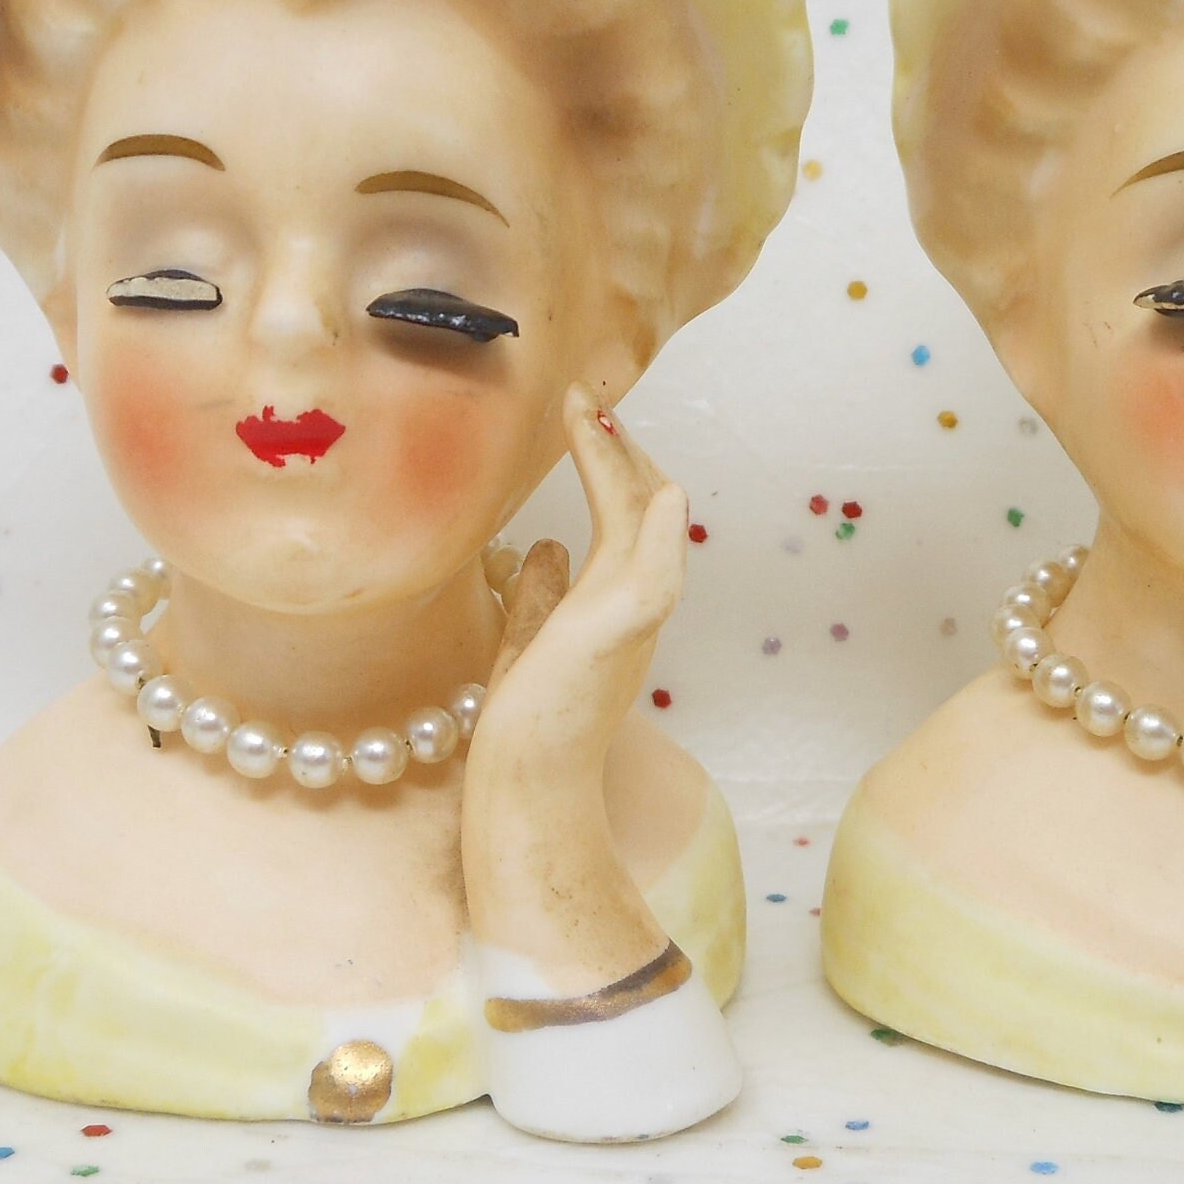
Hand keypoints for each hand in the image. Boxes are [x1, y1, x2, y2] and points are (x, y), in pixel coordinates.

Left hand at [457, 384, 690, 986]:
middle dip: (619, 449)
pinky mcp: (623, 627)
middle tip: (587, 399)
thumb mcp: (529, 640)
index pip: (626, 519)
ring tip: (591, 413)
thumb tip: (542, 545)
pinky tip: (654, 483)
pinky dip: (651, 519)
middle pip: (644, 507)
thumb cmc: (529, 725)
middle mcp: (636, 604)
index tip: (581, 418)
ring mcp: (635, 616)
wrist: (529, 784)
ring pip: (647, 521)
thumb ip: (540, 593)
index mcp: (617, 605)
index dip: (609, 465)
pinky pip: (651, 561)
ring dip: (622, 462)